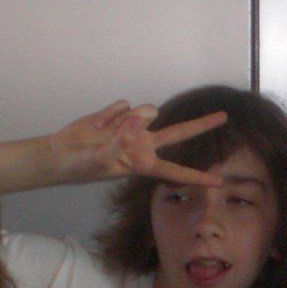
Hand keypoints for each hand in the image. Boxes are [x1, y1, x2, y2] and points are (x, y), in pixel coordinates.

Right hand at [50, 99, 227, 186]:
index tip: (219, 182)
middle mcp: (144, 144)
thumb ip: (121, 140)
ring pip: (147, 111)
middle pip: (179, 133)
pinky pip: (125, 105)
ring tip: (104, 132)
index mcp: (144, 164)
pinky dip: (109, 114)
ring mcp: (133, 128)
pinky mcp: (121, 115)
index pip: (176, 171)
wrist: (62, 153)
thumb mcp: (101, 160)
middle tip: (224, 116)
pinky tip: (97, 125)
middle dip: (201, 125)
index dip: (197, 176)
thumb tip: (139, 120)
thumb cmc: (82, 166)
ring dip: (127, 119)